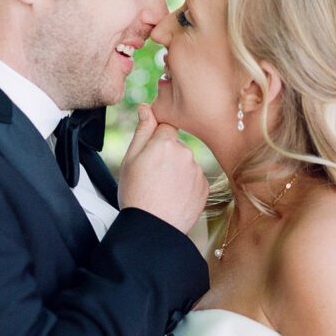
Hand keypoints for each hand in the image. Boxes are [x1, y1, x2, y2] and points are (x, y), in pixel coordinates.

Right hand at [118, 105, 207, 233]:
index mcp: (166, 143)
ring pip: (186, 164)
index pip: (166, 127)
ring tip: (162, 191)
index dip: (156, 141)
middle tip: (152, 177)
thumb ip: (142, 130)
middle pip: (176, 146)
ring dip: (177, 172)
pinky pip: (195, 180)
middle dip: (166, 157)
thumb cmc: (136, 195)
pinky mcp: (205, 188)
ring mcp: (197, 171)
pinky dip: (186, 186)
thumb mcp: (130, 160)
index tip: (150, 155)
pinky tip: (173, 197)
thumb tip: (146, 106)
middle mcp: (186, 153)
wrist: (152, 229)